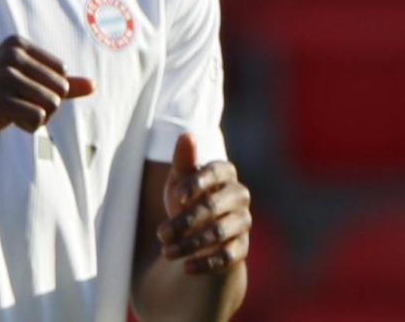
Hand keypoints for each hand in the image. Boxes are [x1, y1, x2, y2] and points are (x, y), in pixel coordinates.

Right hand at [0, 35, 93, 149]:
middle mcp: (11, 54)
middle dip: (45, 107)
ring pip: (52, 104)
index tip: (20, 93)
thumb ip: (61, 85)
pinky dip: (28, 126)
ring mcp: (4, 75)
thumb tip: (95, 85)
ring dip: (36, 118)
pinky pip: (38, 118)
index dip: (49, 91)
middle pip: (60, 89)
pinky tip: (2, 121)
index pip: (62, 73)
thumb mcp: (25, 87)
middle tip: (14, 107)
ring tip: (8, 113)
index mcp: (17, 44)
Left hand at [156, 133, 251, 274]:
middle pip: (213, 207)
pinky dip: (206, 263)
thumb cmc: (185, 198)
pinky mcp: (242, 247)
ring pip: (219, 233)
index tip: (177, 196)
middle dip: (184, 222)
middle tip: (161, 234)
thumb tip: (186, 135)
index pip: (217, 171)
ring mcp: (243, 222)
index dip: (198, 182)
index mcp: (225, 172)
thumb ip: (183, 161)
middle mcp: (239, 195)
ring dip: (190, 244)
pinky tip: (186, 267)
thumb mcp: (178, 180)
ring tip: (166, 252)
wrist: (197, 233)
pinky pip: (227, 256)